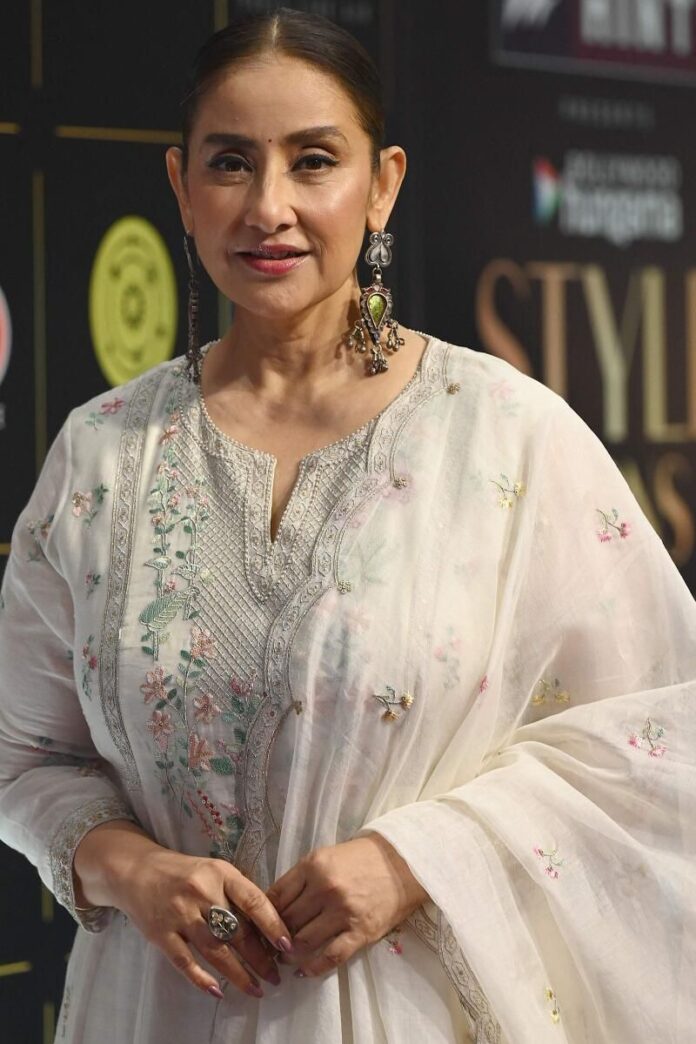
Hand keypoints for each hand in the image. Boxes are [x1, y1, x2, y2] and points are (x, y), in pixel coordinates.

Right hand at [73, 822, 293, 999]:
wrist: (136, 870)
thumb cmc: (184, 872)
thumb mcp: (214, 870)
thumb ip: (237, 892)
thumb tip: (269, 923)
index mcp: (220, 873)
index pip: (253, 900)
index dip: (273, 924)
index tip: (288, 945)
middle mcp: (201, 892)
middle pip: (237, 930)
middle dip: (259, 958)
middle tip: (276, 976)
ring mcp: (180, 914)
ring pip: (215, 950)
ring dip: (238, 974)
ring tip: (256, 989)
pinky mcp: (161, 934)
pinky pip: (184, 961)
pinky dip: (200, 979)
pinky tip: (217, 991)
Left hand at [266, 833, 427, 977]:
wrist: (402, 863)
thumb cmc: (360, 858)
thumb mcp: (325, 857)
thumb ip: (300, 879)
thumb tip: (275, 906)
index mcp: (313, 866)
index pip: (276, 896)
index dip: (263, 915)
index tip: (259, 925)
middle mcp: (325, 889)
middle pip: (287, 921)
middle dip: (274, 936)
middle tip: (269, 945)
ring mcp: (343, 912)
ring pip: (303, 941)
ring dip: (289, 954)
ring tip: (284, 957)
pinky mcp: (360, 932)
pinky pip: (330, 956)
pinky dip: (313, 968)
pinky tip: (303, 972)